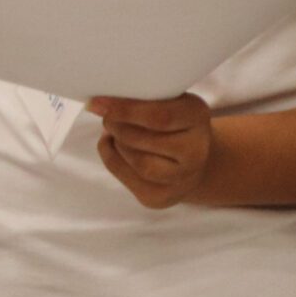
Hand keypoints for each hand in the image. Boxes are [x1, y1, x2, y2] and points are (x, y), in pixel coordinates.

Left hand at [88, 92, 213, 208]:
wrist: (192, 159)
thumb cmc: (170, 122)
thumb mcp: (164, 100)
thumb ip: (138, 98)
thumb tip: (98, 105)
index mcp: (197, 116)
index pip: (158, 117)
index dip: (124, 110)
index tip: (99, 102)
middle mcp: (196, 150)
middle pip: (142, 140)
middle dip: (116, 126)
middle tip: (108, 117)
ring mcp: (182, 179)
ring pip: (137, 161)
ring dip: (117, 143)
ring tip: (115, 132)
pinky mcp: (162, 197)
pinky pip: (126, 177)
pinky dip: (112, 158)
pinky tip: (114, 147)